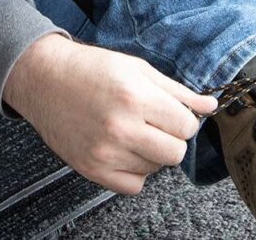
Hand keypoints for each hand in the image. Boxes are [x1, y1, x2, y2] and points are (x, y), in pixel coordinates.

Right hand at [3, 34, 217, 194]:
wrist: (45, 79)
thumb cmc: (91, 69)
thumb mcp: (138, 69)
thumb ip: (177, 91)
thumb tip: (210, 105)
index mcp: (135, 96)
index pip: (186, 126)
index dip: (184, 118)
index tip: (173, 112)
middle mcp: (121, 127)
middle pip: (175, 152)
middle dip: (173, 137)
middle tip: (157, 123)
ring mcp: (105, 152)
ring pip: (155, 168)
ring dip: (152, 152)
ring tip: (133, 130)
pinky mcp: (92, 169)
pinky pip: (133, 186)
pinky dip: (135, 171)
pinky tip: (124, 149)